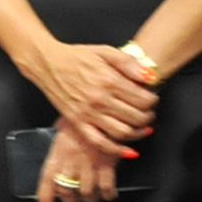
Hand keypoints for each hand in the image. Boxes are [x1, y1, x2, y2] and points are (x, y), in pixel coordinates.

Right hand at [29, 41, 156, 155]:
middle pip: (136, 117)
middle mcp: (99, 99)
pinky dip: (116, 150)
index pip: (143, 99)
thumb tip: (149, 76)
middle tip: (148, 112)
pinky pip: (99, 142)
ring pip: (122, 132)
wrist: (48, 63)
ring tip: (141, 126)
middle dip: (148, 116)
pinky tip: (128, 150)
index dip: (153, 100)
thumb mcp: (105, 51)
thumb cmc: (76, 57)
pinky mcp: (77, 122)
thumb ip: (129, 63)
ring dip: (137, 132)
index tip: (151, 97)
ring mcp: (88, 113)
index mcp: (109, 81)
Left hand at [33, 120, 122, 201]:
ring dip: (91, 198)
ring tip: (95, 196)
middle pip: (67, 191)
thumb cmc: (83, 118)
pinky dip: (108, 194)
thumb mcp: (64, 131)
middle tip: (79, 200)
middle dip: (73, 201)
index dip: (46, 199)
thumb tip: (59, 162)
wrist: (102, 107)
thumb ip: (61, 149)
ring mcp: (88, 162)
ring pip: (86, 193)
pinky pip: (106, 188)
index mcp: (58, 152)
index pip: (47, 180)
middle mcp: (70, 160)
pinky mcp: (106, 162)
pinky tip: (109, 193)